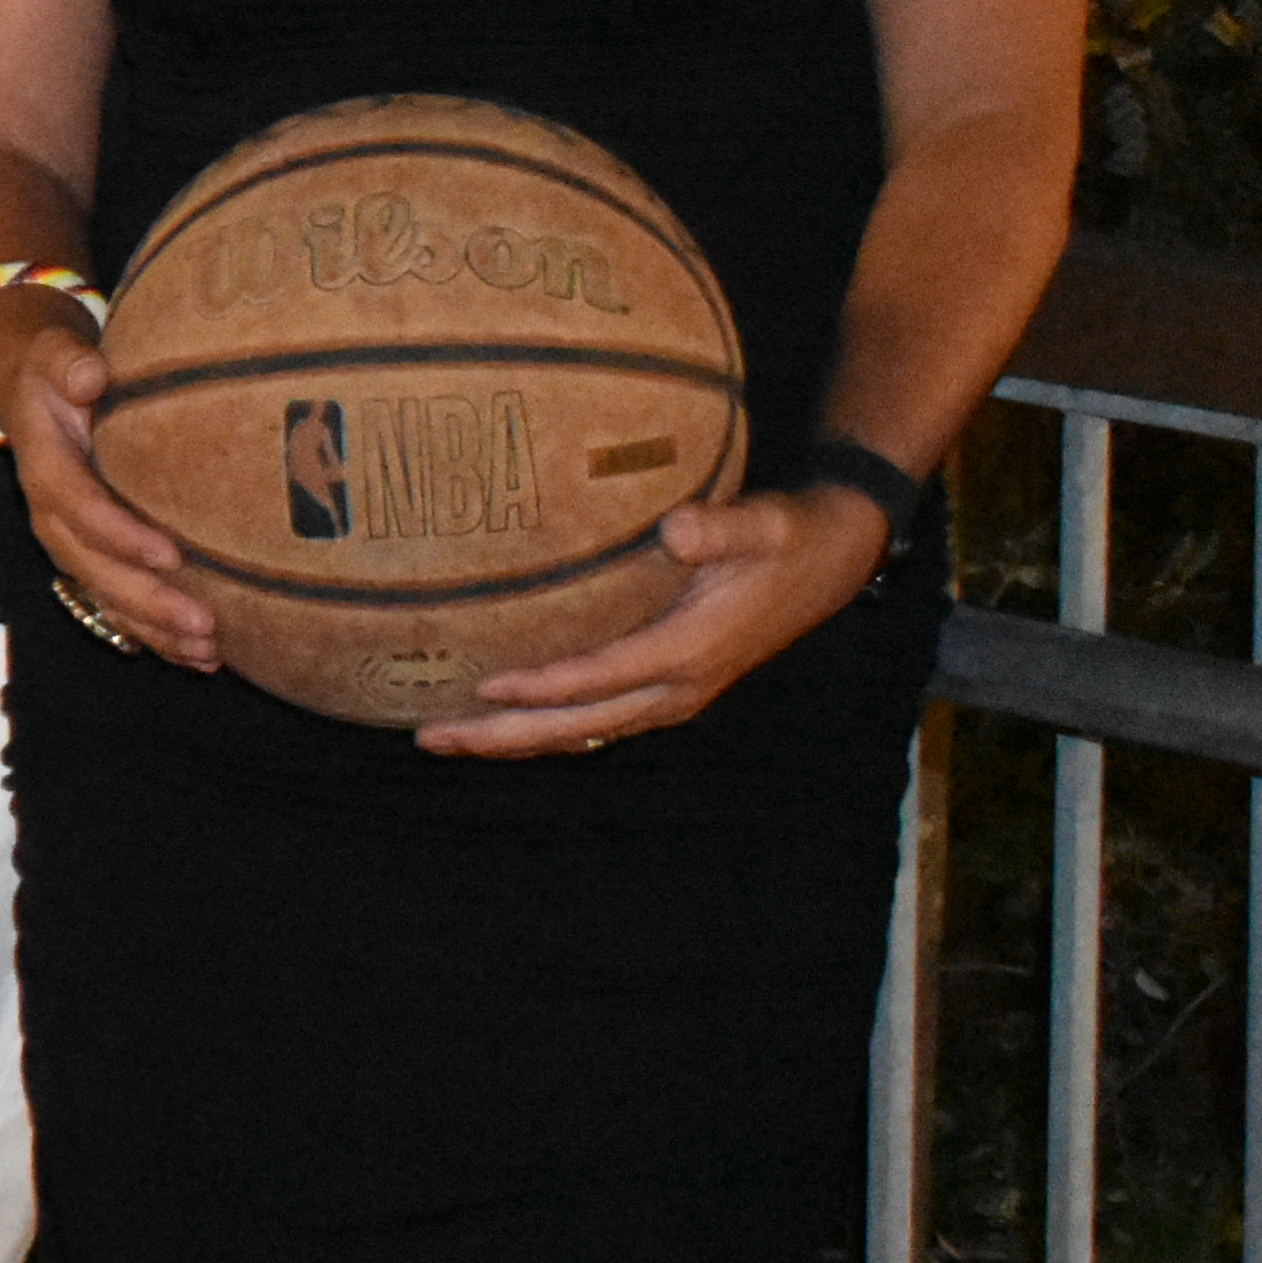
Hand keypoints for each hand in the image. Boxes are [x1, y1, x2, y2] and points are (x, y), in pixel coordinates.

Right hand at [0, 306, 221, 666]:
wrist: (35, 394)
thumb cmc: (57, 372)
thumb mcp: (56, 354)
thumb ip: (71, 363)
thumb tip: (91, 376)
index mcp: (46, 468)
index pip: (78, 506)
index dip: (119, 534)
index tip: (170, 552)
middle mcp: (53, 517)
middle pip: (94, 569)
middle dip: (147, 601)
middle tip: (204, 624)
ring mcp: (71, 544)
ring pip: (106, 598)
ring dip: (155, 631)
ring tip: (208, 654)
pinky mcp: (93, 559)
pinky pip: (118, 606)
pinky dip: (155, 635)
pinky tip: (199, 658)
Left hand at [426, 486, 894, 759]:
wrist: (829, 562)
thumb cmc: (785, 538)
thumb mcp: (763, 523)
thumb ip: (721, 529)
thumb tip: (679, 528)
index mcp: (690, 652)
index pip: (602, 678)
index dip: (544, 687)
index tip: (484, 685)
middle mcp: (676, 688)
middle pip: (578, 724)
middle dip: (504, 734)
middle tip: (432, 737)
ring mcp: (669, 697)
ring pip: (581, 732)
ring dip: (514, 739)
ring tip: (443, 738)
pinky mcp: (663, 691)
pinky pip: (595, 722)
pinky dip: (545, 728)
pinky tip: (499, 724)